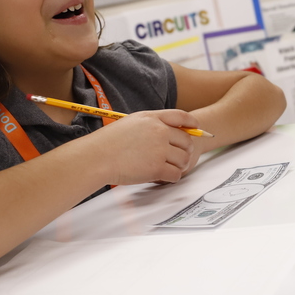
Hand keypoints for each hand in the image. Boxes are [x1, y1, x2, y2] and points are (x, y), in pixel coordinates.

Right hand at [84, 109, 199, 185]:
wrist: (97, 158)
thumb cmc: (108, 143)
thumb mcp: (130, 123)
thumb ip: (150, 125)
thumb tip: (167, 133)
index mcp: (152, 118)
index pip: (181, 117)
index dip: (192, 124)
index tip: (197, 129)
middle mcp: (159, 131)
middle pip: (187, 141)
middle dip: (185, 150)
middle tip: (179, 158)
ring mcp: (160, 150)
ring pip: (184, 159)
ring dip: (179, 165)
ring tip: (168, 168)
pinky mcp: (157, 168)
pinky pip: (176, 174)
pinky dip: (172, 177)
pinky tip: (163, 177)